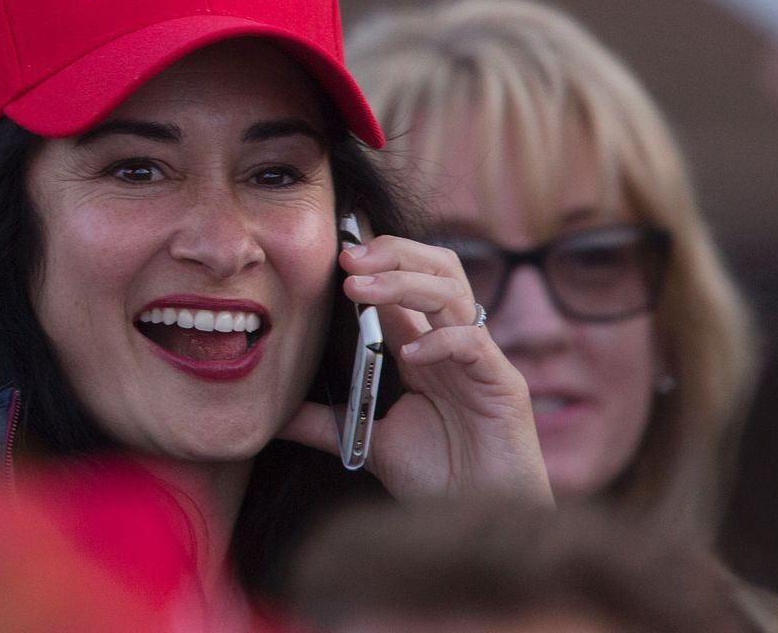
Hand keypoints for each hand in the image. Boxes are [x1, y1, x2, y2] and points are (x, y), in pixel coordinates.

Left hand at [281, 236, 552, 504]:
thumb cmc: (438, 480)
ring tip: (361, 288)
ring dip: (404, 282)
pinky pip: (473, 343)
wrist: (479, 524)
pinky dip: (439, 341)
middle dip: (392, 253)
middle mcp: (453, 344)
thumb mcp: (368, 443)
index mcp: (424, 347)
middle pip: (437, 268)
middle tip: (346, 257)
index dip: (374, 259)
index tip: (332, 252)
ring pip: (452, 292)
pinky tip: (409, 355)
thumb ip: (325, 424)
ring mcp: (480, 361)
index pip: (405, 281)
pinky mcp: (504, 385)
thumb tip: (273, 417)